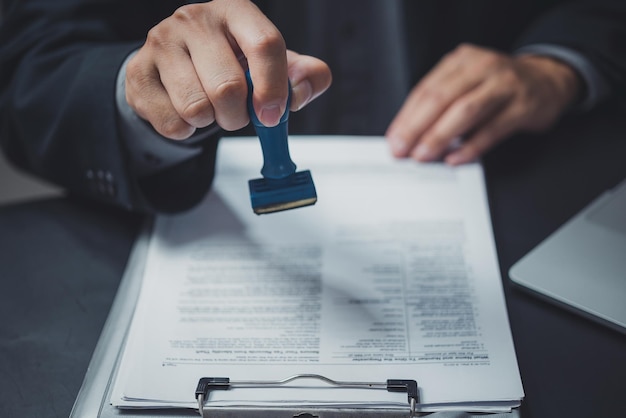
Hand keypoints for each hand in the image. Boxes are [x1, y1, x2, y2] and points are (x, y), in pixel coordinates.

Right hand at [125, 0, 330, 139]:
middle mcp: (195, 19)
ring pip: (197, 108)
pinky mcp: (138, 71)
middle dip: (238, 116)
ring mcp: (161, 42)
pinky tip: (185, 111)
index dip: (274, 88)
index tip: (273, 115)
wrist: (176, 65)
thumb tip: (302, 89)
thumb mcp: (272, 66)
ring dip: (210, 122)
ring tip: (209, 108)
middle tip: (236, 114)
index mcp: (235, 11)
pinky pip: (172, 122)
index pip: (264, 45)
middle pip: (228, 86)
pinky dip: (186, 130)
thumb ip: (303, 76)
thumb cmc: (230, 63)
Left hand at [385, 43, 582, 164]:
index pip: (426, 90)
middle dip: (417, 127)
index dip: (407, 117)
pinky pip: (492, 129)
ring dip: (440, 136)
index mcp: (461, 61)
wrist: (548, 79)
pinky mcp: (523, 106)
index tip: (394, 140)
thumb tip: (408, 135)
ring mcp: (504, 85)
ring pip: (465, 111)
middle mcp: (482, 68)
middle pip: (442, 98)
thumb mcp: (466, 83)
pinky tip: (455, 158)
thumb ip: (440, 104)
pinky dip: (471, 147)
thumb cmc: (497, 86)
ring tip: (424, 155)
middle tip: (403, 150)